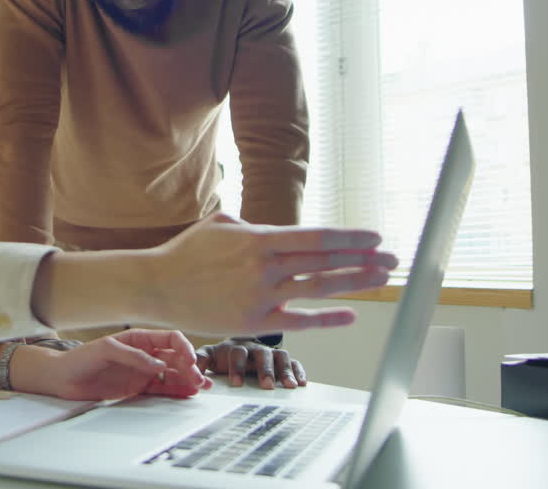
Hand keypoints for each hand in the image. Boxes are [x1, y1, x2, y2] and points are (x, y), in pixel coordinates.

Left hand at [10, 329, 213, 400]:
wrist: (62, 379)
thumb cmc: (79, 358)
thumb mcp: (105, 350)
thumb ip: (132, 356)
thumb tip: (156, 364)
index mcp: (138, 338)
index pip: (169, 339)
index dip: (183, 347)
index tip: (189, 360)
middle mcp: (143, 354)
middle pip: (175, 358)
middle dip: (189, 366)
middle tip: (197, 379)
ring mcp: (142, 371)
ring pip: (172, 373)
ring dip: (188, 379)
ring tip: (201, 388)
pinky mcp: (137, 387)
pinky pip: (161, 388)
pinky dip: (175, 391)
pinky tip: (187, 394)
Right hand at [30, 213, 395, 335]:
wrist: (156, 286)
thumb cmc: (188, 254)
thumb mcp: (223, 225)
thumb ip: (257, 228)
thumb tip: (285, 236)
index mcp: (258, 239)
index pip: (315, 238)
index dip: (349, 238)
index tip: (375, 237)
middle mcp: (264, 267)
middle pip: (325, 263)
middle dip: (363, 260)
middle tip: (391, 259)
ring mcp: (261, 296)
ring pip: (318, 289)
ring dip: (354, 283)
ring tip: (381, 279)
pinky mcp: (254, 321)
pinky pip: (300, 320)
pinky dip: (328, 318)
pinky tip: (350, 314)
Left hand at [195, 339, 305, 388]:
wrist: (236, 347)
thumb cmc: (222, 355)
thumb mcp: (209, 356)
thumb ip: (200, 362)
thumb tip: (194, 374)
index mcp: (236, 347)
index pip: (237, 353)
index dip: (237, 367)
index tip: (236, 384)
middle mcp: (255, 348)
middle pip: (262, 354)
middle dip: (265, 370)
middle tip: (266, 386)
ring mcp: (270, 353)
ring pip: (281, 356)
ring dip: (285, 370)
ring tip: (289, 386)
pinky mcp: (281, 360)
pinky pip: (294, 361)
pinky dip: (299, 370)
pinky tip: (302, 383)